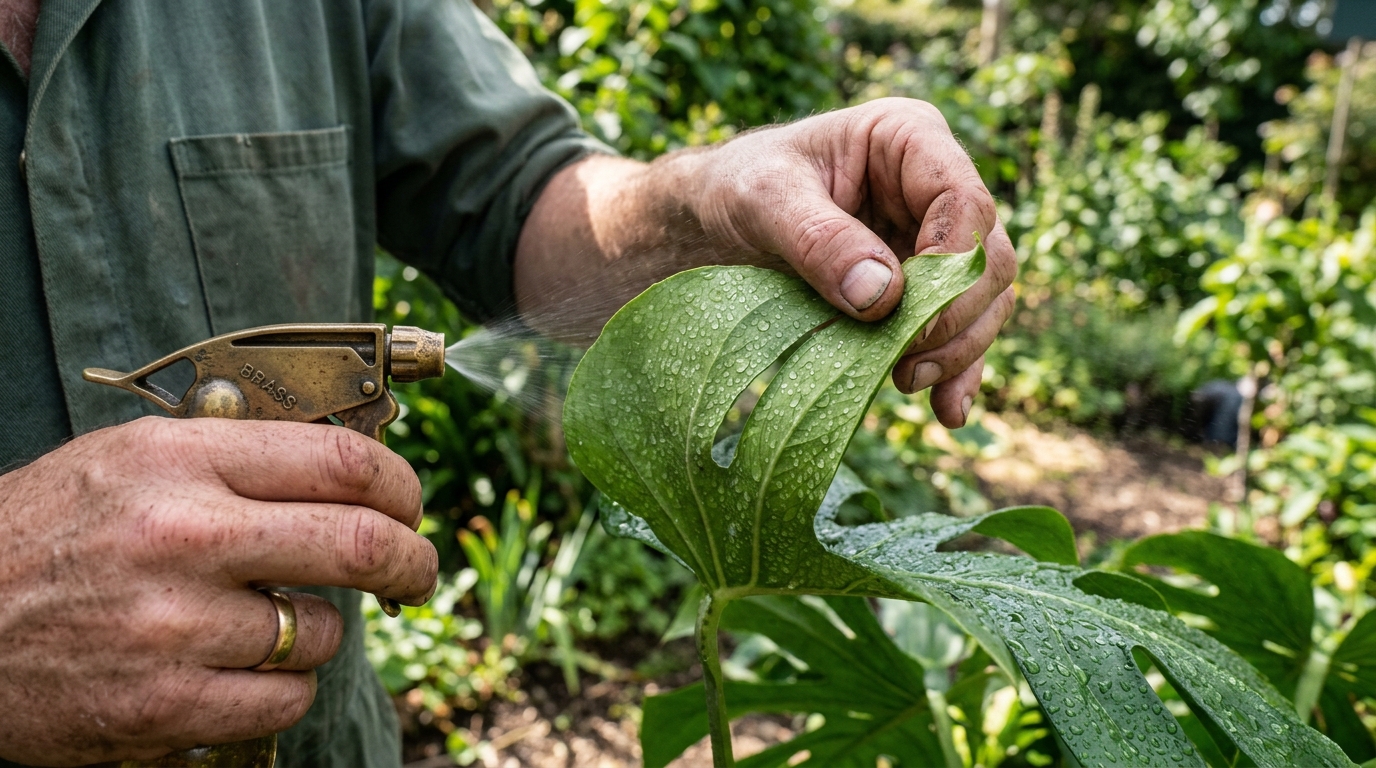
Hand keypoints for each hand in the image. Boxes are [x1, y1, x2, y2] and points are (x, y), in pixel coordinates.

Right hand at [0, 417, 436, 765]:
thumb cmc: (46, 534)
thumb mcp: (133, 459)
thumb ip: (237, 460)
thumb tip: (355, 472)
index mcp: (180, 460)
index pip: (341, 460)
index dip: (401, 484)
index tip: (409, 506)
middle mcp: (183, 536)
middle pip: (360, 544)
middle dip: (411, 562)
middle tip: (416, 571)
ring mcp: (174, 627)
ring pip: (323, 633)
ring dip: (321, 631)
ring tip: (273, 622)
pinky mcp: (163, 707)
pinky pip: (284, 699)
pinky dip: (284, 687)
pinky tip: (244, 667)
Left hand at [690, 98, 1016, 427]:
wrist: (715, 219)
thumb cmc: (738, 187)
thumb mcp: (763, 199)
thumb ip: (819, 241)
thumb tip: (881, 297)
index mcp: (908, 139)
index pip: (964, 200)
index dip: (951, 264)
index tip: (908, 318)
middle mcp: (934, 187)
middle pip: (987, 257)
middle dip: (956, 317)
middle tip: (907, 364)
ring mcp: (933, 239)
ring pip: (984, 299)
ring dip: (958, 350)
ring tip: (907, 383)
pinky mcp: (922, 288)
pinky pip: (958, 330)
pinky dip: (956, 370)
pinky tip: (946, 410)